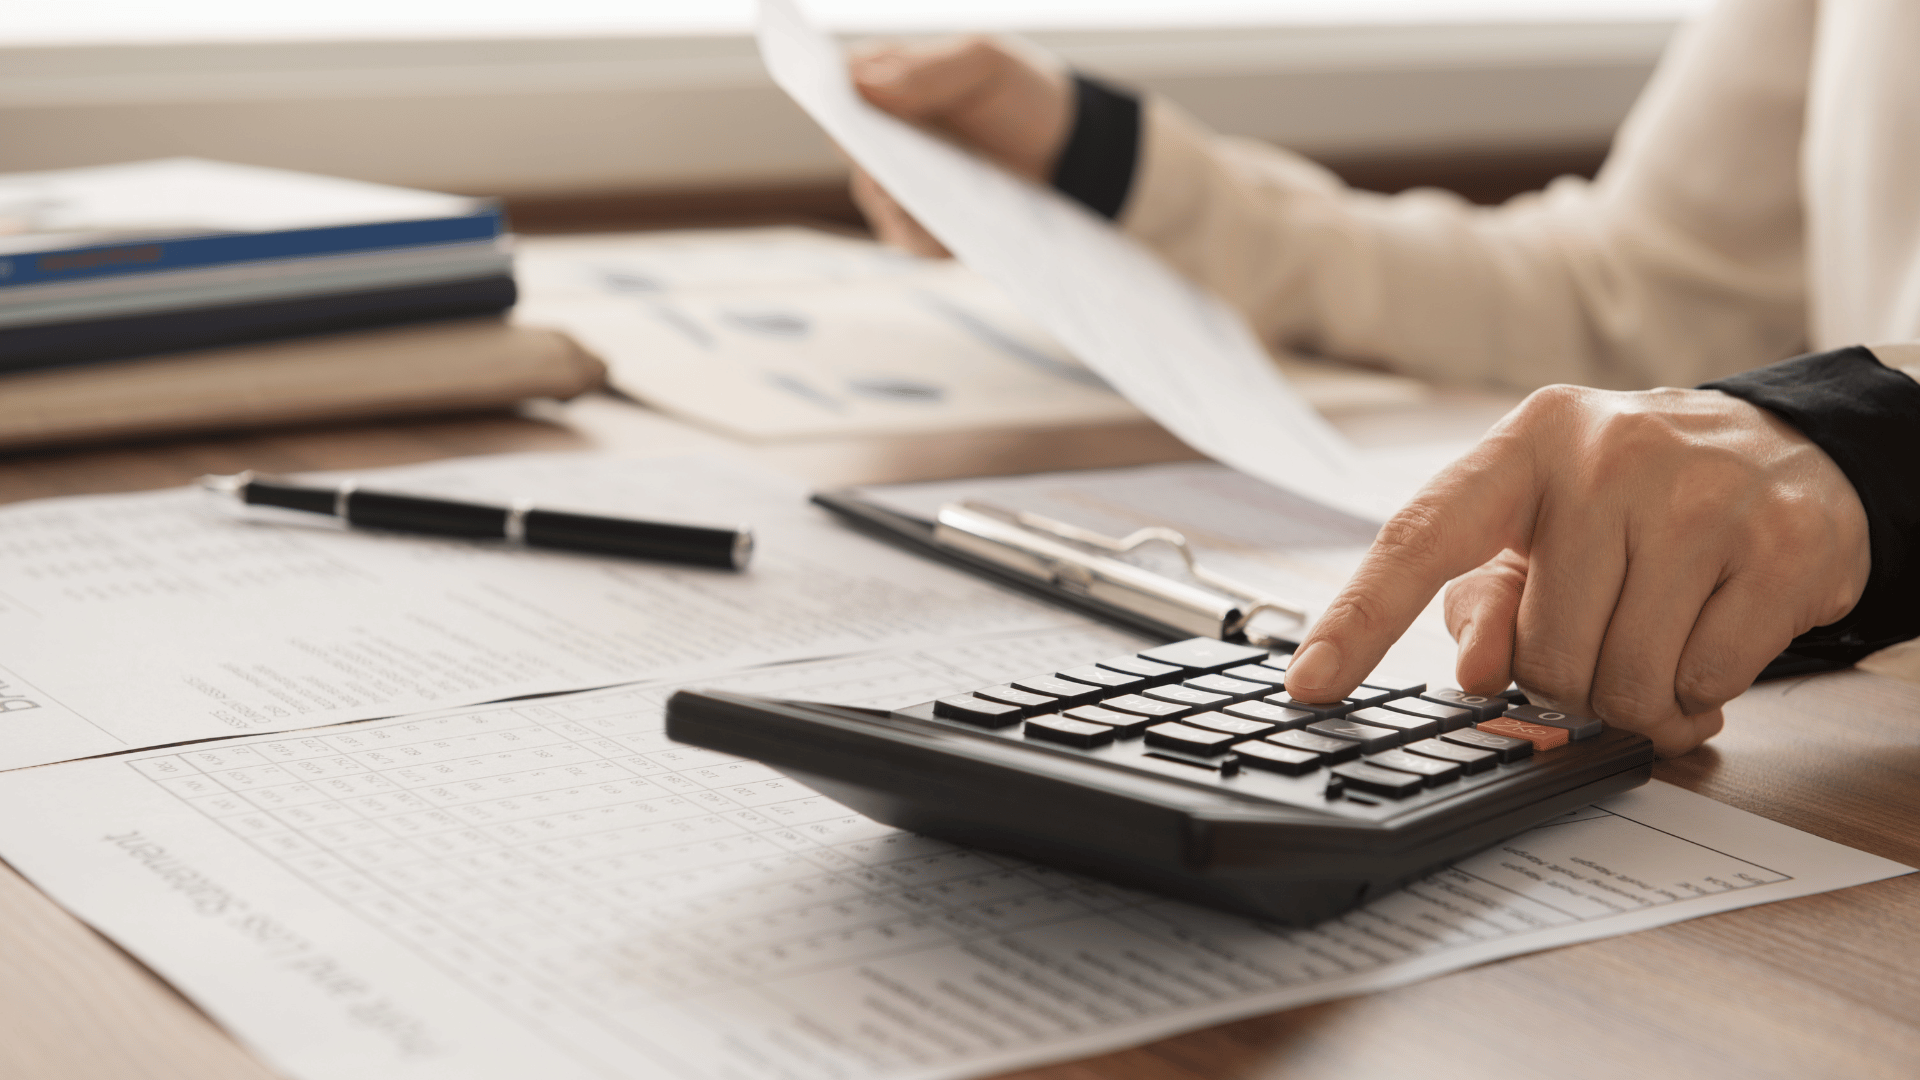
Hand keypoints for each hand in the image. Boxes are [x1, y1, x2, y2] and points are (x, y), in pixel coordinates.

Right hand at [847, 37, 1073, 255]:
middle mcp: (883, 133)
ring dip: (897, 203)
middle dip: (869, 159)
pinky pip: (910, 237)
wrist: (1066, 147)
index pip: (839, 89)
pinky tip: (951, 234)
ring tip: (926, 203)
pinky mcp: (923, 223)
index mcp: (887, 81)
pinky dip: (927, 237)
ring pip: (875, 198)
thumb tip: (862, 85)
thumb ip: (925, 70)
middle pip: (851, 149)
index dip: (834, 103)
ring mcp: (899, 181)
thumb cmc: (1020, 93)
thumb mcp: (984, 64)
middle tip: (887, 170)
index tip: (845, 118)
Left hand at [1281, 385, 1870, 755]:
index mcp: (1524, 445)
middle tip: (1603, 639)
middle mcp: (1608, 456)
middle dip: (1571, 680)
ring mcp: (1702, 494)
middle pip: (1546, 652)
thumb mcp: (1541, 532)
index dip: (1358, 620)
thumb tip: (1478, 674)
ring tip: (1659, 641)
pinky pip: (1710, 681)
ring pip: (1629, 680)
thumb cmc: (1636, 503)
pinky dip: (1703, 692)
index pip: (1419, 538)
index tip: (1309, 685)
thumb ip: (1486, 600)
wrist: (1790, 451)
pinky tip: (1711, 639)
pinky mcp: (1783, 544)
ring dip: (1640, 697)